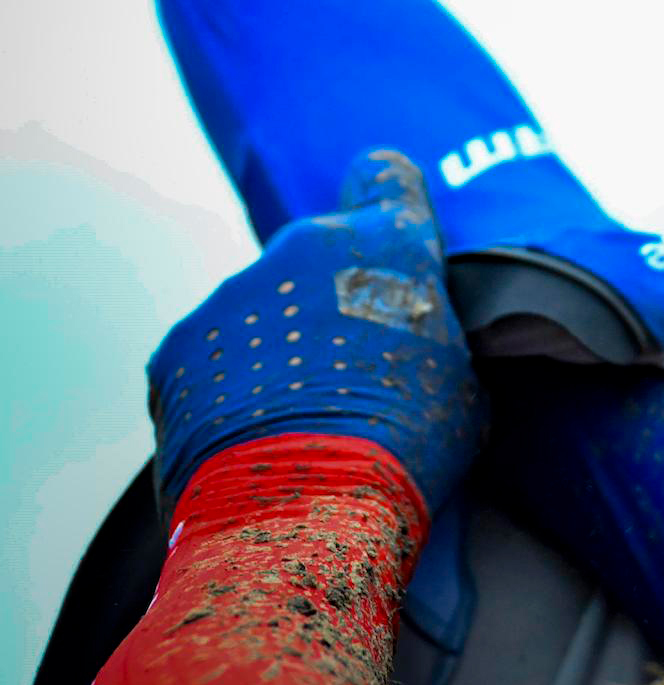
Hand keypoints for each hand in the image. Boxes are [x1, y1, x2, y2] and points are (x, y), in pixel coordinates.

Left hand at [147, 150, 483, 513]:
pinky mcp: (178, 347)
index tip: (386, 238)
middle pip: (317, 253)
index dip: (388, 199)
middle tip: (348, 368)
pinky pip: (209, 356)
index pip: (386, 175)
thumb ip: (435, 337)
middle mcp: (303, 246)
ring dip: (277, 345)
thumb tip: (426, 351)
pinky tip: (251, 439)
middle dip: (330, 297)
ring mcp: (233, 293)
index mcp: (388, 243)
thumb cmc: (409, 445)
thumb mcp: (463, 382)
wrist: (303, 510)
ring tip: (296, 420)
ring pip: (261, 307)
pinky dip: (226, 388)